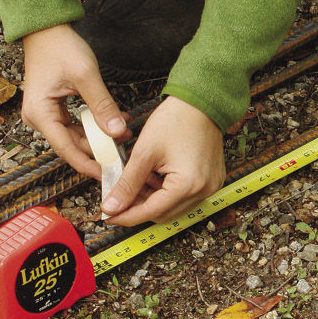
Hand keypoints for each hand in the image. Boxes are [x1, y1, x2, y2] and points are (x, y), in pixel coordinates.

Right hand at [22, 24, 129, 178]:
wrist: (48, 29)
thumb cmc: (61, 48)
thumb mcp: (86, 76)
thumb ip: (102, 105)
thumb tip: (117, 132)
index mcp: (41, 114)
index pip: (66, 149)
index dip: (88, 164)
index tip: (108, 174)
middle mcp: (40, 118)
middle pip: (72, 145)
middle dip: (100, 149)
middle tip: (126, 152)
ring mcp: (46, 114)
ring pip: (76, 136)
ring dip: (100, 136)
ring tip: (125, 134)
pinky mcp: (55, 108)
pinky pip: (77, 124)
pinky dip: (96, 125)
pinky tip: (116, 122)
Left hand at [101, 96, 224, 225]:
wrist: (202, 102)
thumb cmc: (177, 120)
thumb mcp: (144, 152)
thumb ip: (127, 184)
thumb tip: (111, 207)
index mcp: (188, 185)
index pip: (151, 212)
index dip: (126, 216)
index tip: (107, 216)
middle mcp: (203, 191)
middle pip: (163, 214)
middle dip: (137, 209)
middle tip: (117, 199)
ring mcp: (210, 186)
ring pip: (173, 207)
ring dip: (151, 200)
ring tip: (134, 184)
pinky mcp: (211, 181)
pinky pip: (184, 197)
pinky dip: (165, 193)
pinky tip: (152, 179)